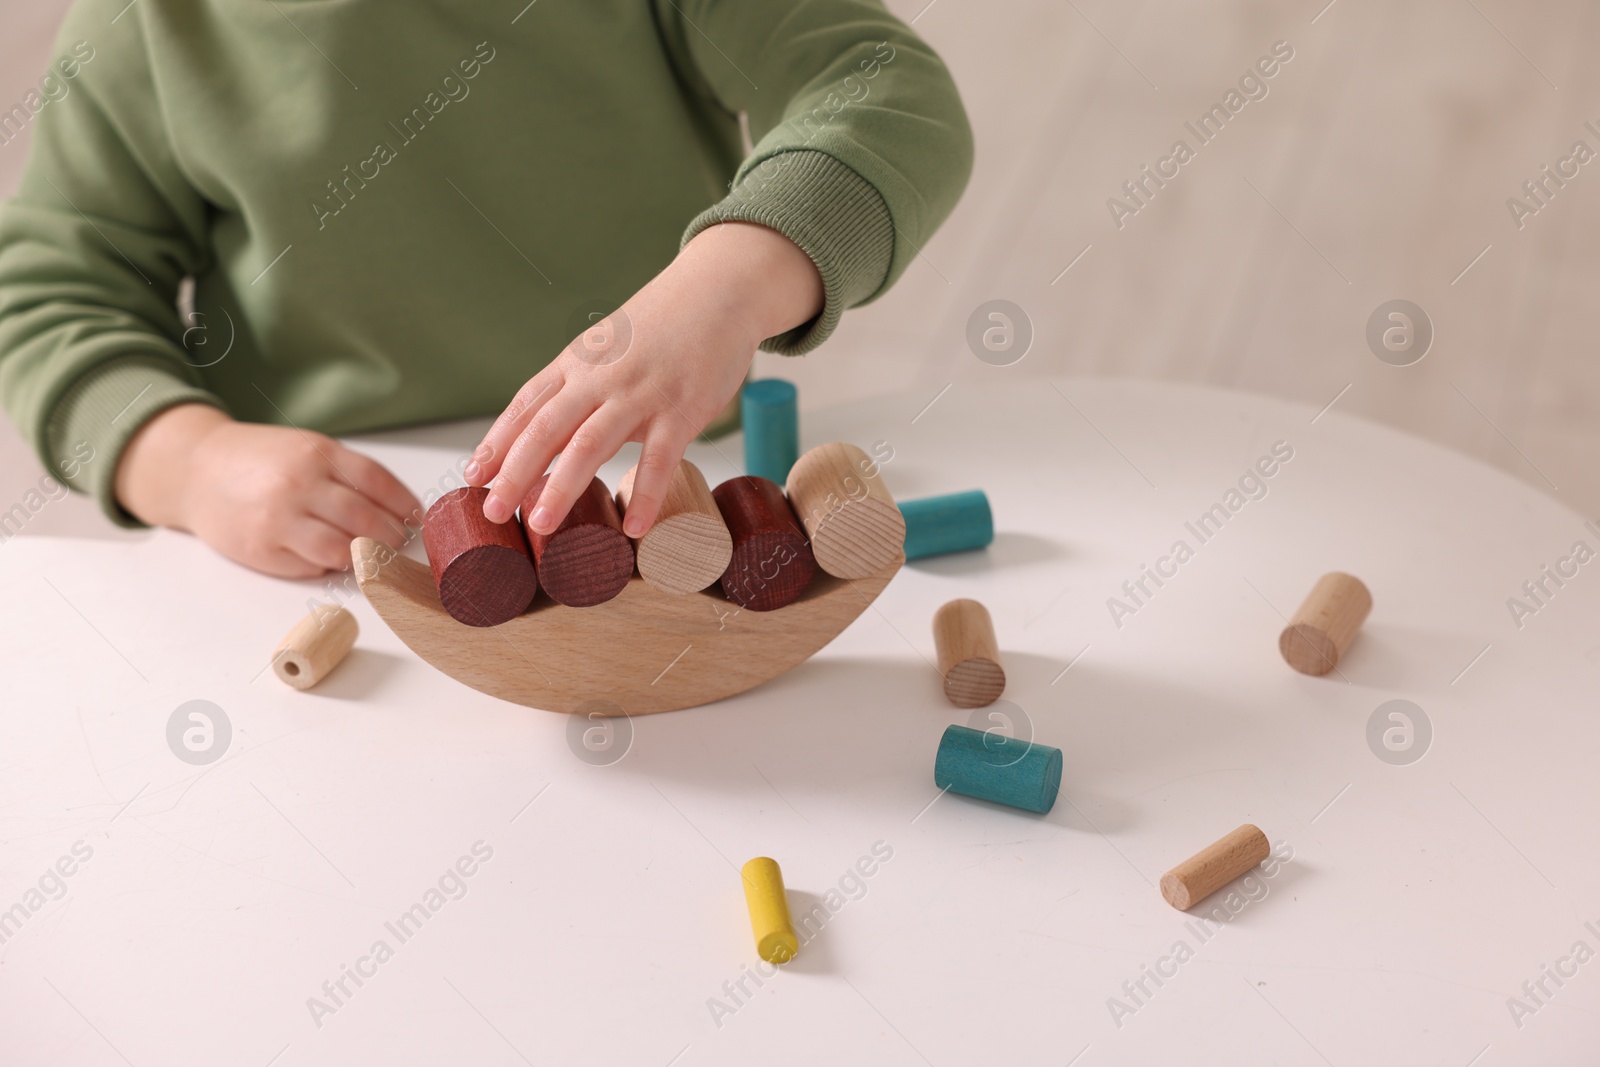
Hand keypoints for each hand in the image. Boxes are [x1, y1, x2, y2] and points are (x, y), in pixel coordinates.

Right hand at [115, 403, 420, 578]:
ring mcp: (278, 518)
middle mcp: (299, 484)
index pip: (378, 483)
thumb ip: (346, 473)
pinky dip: (327, 565)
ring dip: (363, 557)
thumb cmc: (260, 460)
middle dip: (389, 537)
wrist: (195, 469)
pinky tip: (330, 557)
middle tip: (396, 543)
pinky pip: (310, 566)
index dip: (404, 505)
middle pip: (365, 519)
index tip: (415, 518)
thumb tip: (397, 508)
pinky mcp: (260, 549)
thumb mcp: (306, 448)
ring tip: (368, 554)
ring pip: (342, 549)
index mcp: (317, 453)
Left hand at [464, 222, 823, 536]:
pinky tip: (634, 528)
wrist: (719, 289)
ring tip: (541, 525)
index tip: (473, 476)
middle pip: (546, 428)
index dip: (497, 442)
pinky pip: (660, 459)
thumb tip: (551, 442)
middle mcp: (601, 378)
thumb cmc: (663, 327)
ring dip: (562, 486)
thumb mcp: (609, 350)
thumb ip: (581, 392)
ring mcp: (641, 393)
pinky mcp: (682, 408)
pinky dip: (647, 495)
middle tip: (493, 511)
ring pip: (591, 443)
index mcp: (578, 362)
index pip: (526, 405)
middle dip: (514, 472)